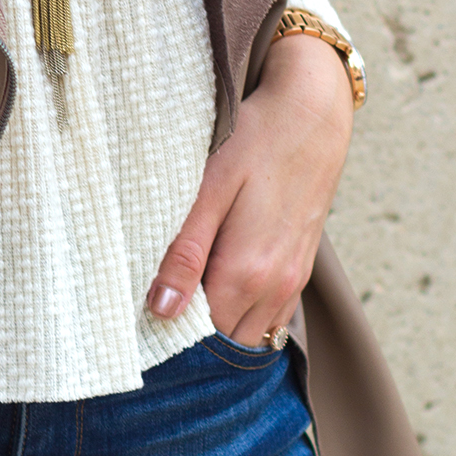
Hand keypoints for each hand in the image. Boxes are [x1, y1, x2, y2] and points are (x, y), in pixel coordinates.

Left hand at [146, 31, 354, 344]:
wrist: (314, 112)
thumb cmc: (255, 141)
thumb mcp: (209, 191)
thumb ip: (185, 254)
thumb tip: (160, 310)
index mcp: (245, 273)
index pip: (198, 336)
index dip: (168, 336)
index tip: (141, 324)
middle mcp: (275, 288)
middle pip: (225, 342)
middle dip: (192, 341)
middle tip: (158, 316)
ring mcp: (293, 283)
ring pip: (252, 337)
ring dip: (220, 333)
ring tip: (186, 308)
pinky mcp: (302, 272)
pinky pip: (273, 321)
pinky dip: (246, 322)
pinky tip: (221, 299)